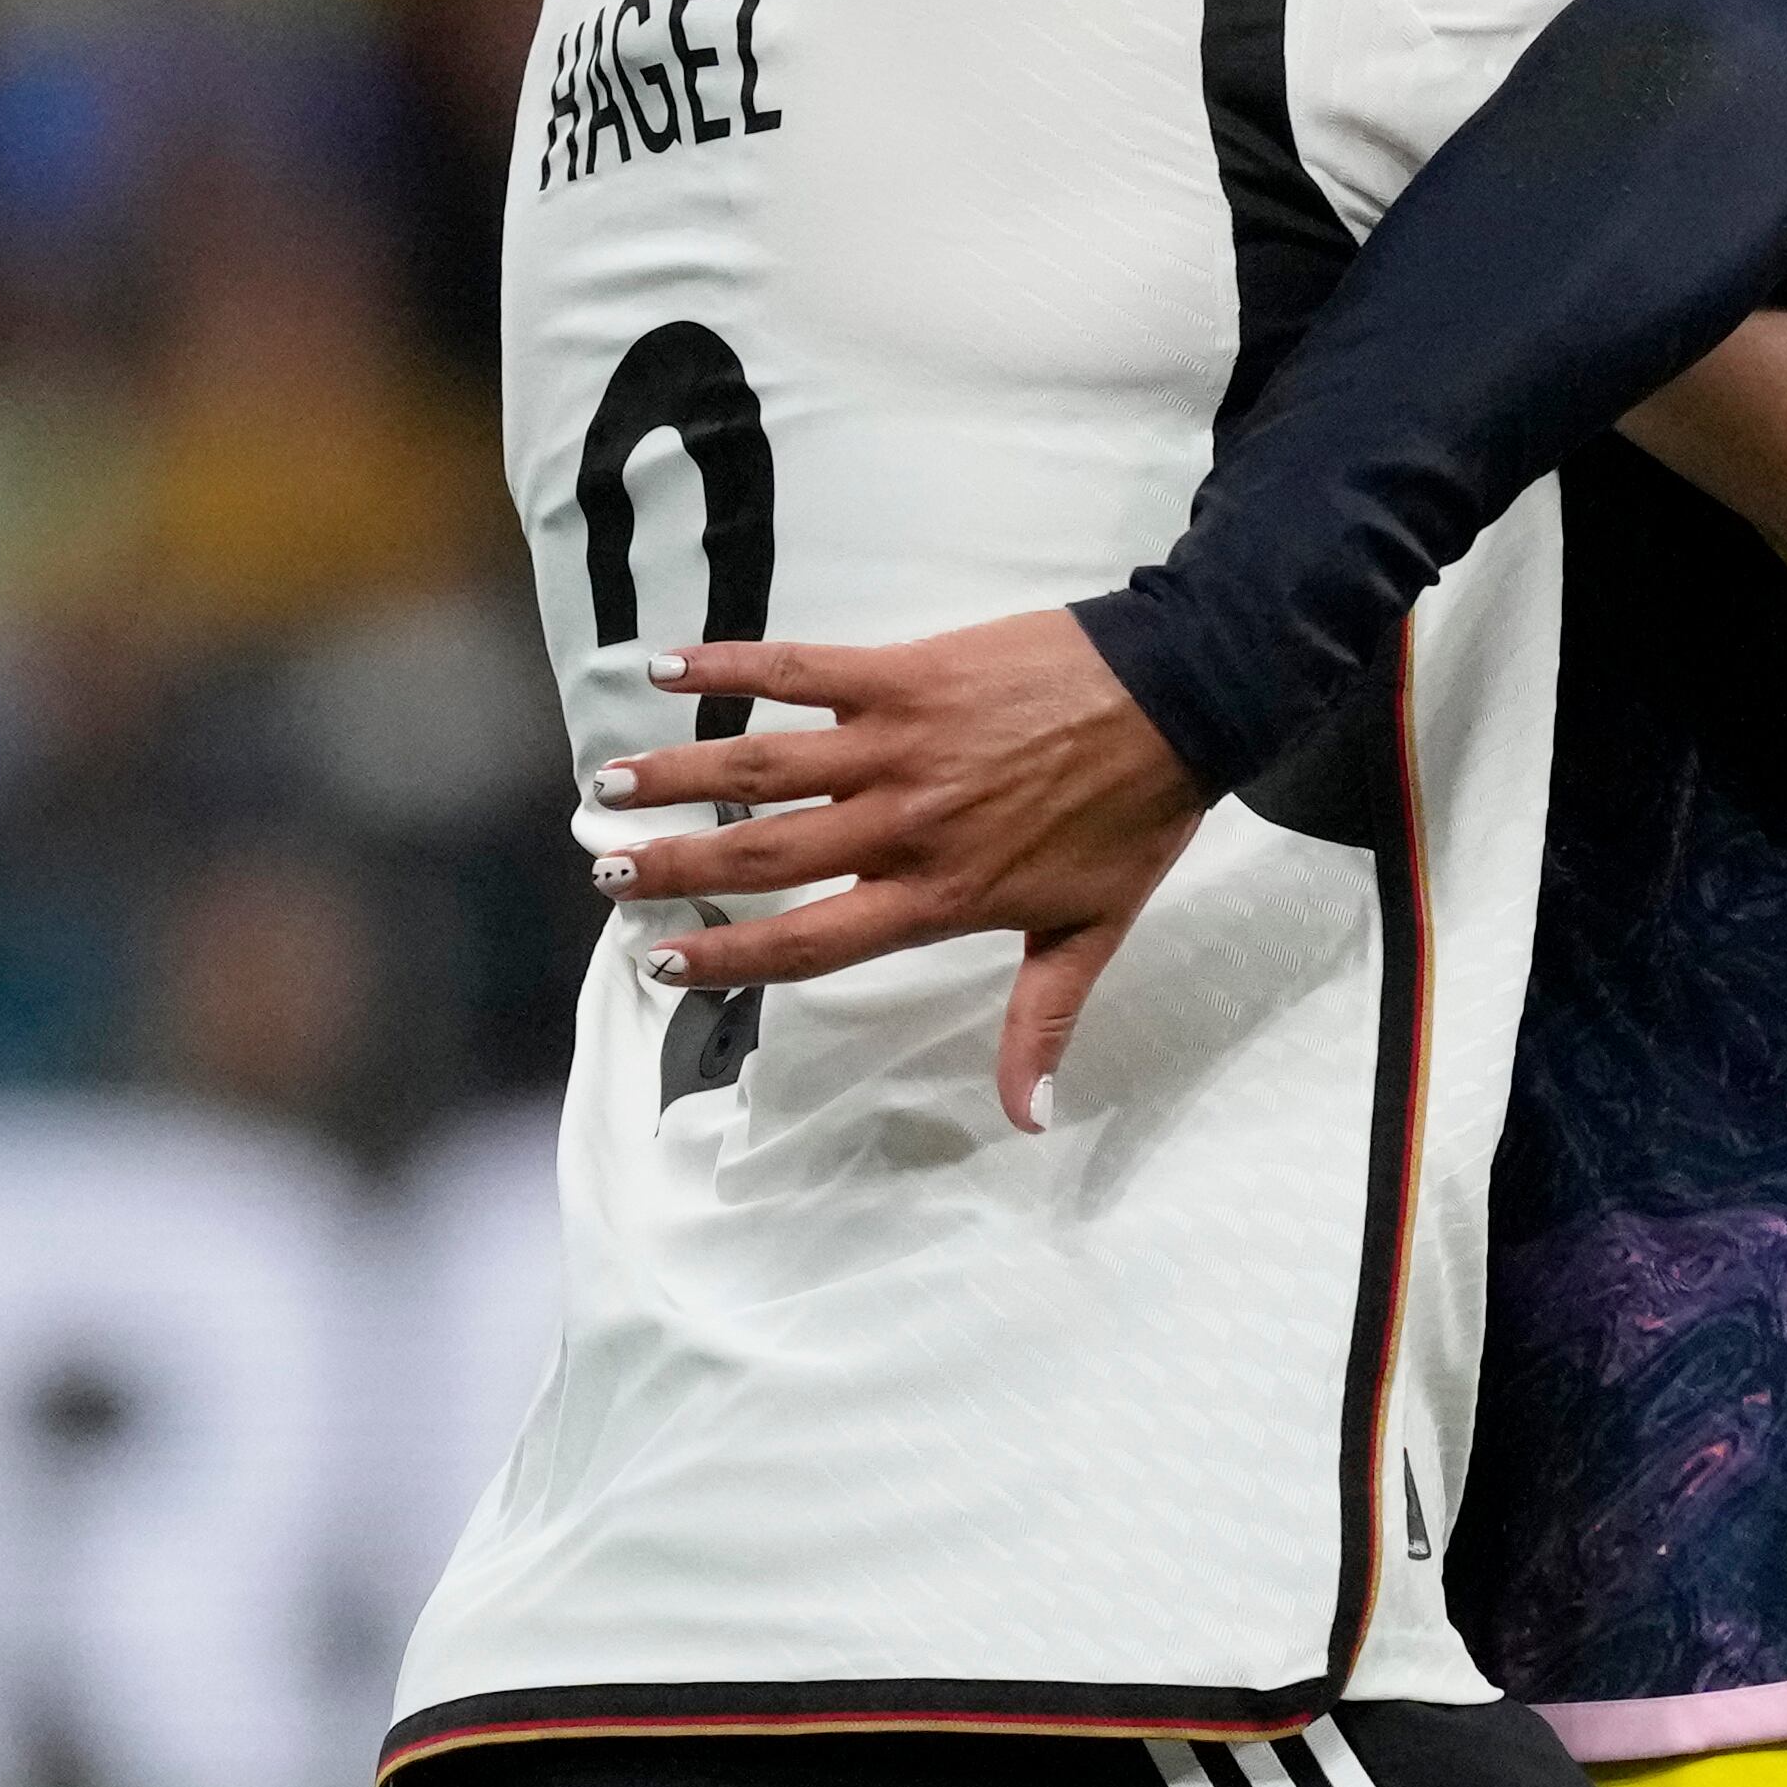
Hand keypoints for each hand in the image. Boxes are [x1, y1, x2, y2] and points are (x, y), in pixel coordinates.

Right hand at [591, 608, 1205, 1133]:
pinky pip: (801, 668)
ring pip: (764, 765)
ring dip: (678, 774)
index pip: (813, 941)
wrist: (1183, 696)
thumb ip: (1041, 1024)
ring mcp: (902, 743)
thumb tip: (1024, 1121)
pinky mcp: (908, 672)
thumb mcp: (1092, 931)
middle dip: (676, 866)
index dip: (731, 958)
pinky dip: (730, 665)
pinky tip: (663, 665)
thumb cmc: (1135, 815)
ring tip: (607, 785)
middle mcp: (906, 823)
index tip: (660, 961)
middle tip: (603, 869)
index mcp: (941, 893)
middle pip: (765, 857)